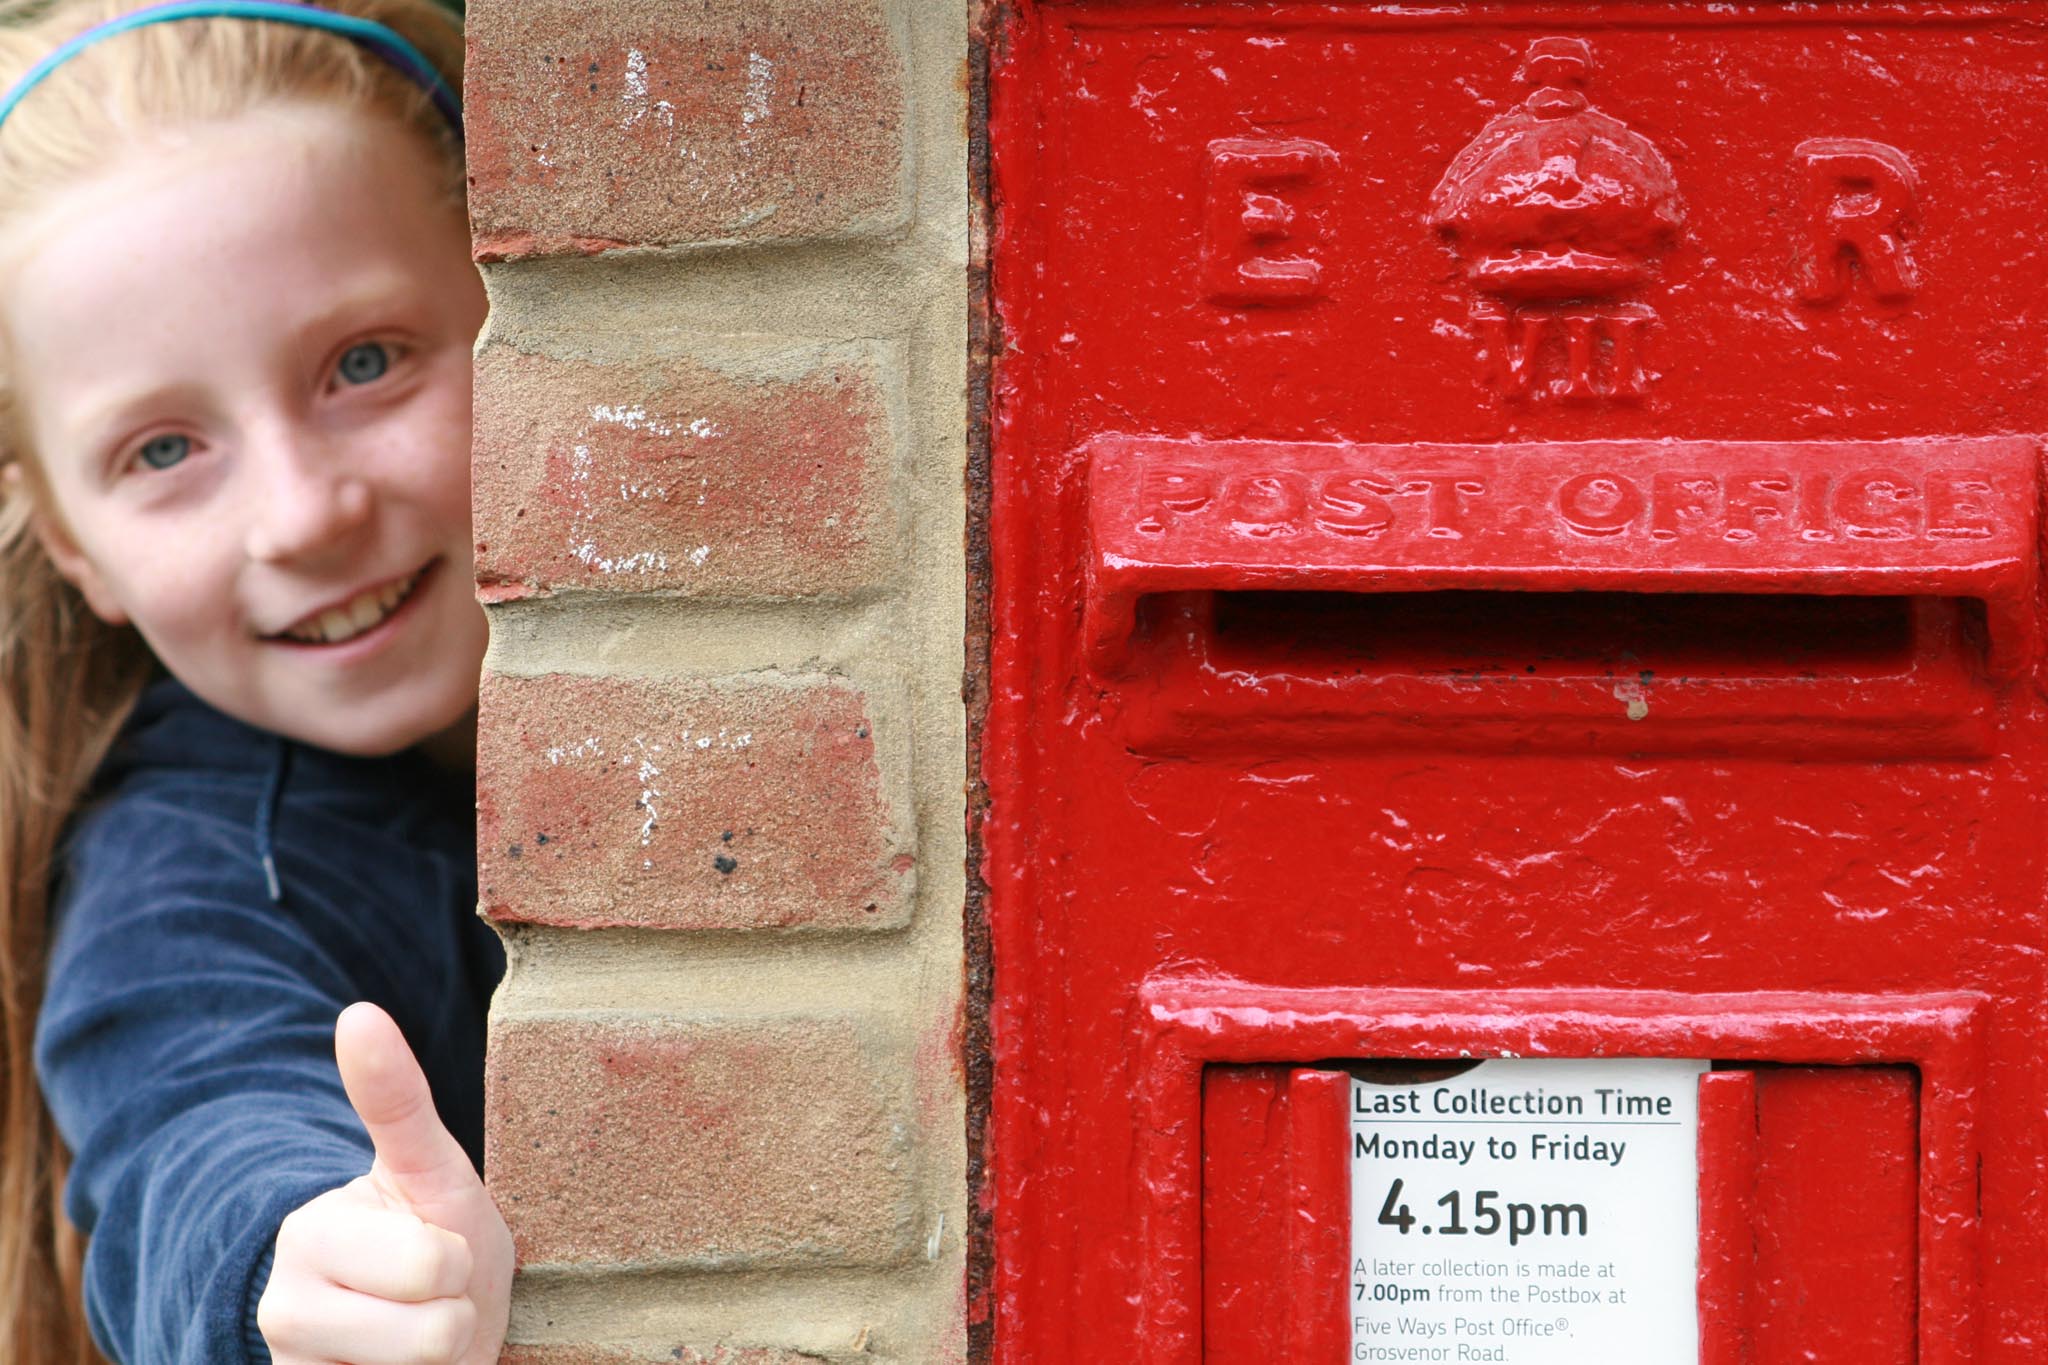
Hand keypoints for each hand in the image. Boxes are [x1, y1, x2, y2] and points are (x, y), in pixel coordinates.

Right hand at [257, 1003, 512, 1364]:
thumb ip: (396, 1101)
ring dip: (442, 1360)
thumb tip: (357, 1012)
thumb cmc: (439, 1241)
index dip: (459, 1262)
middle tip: (437, 1298)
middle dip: (456, 1314)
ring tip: (420, 1339)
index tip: (438, 1250)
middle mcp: (280, 1310)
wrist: (428, 1336)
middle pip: (431, 1331)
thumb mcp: (434, 1171)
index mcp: (308, 1234)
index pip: (433, 1264)